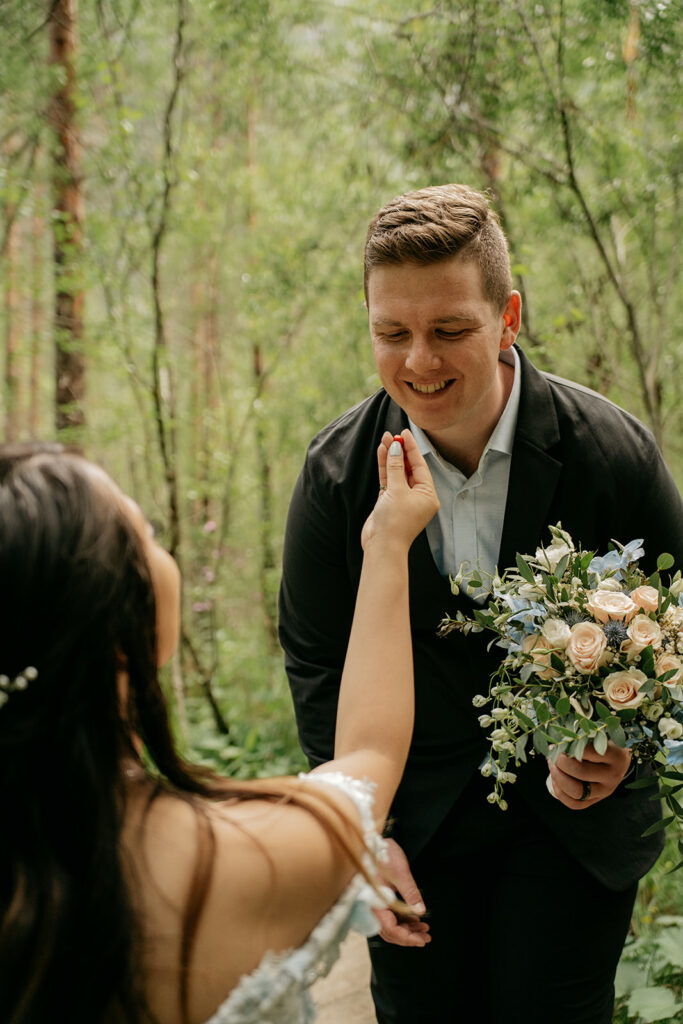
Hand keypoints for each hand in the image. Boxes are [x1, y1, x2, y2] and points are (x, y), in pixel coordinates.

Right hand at [361, 430, 438, 551]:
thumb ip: (396, 467)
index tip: (405, 433)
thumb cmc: (394, 522)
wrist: (381, 546)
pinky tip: (381, 452)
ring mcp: (403, 498)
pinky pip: (388, 480)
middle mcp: (418, 496)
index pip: (421, 466)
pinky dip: (384, 467)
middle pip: (410, 467)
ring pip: (397, 472)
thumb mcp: (397, 490)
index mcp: (428, 495)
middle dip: (400, 451)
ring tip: (384, 439)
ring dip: (391, 457)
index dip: (412, 448)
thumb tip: (395, 447)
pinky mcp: (389, 501)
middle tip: (392, 434)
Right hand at [373, 838, 430, 946]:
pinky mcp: (380, 900)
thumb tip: (421, 911)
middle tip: (426, 937)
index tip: (421, 940)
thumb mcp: (400, 872)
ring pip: (391, 926)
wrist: (374, 841)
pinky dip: (403, 921)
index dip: (406, 937)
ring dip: (407, 930)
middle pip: (390, 932)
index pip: (390, 929)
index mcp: (373, 902)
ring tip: (424, 929)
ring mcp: (375, 904)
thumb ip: (410, 893)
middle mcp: (372, 907)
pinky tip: (416, 920)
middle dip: (408, 937)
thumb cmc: (383, 854)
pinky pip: (391, 917)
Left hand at [546, 741, 631, 809]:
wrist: (618, 762)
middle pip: (581, 772)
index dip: (569, 748)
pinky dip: (560, 792)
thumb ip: (580, 740)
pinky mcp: (596, 801)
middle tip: (553, 755)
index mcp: (615, 756)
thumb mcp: (597, 737)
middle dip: (561, 763)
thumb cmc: (602, 745)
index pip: (589, 752)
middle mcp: (612, 775)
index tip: (559, 744)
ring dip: (558, 778)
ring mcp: (605, 791)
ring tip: (552, 766)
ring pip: (577, 791)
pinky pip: (574, 804)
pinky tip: (555, 780)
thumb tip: (556, 745)